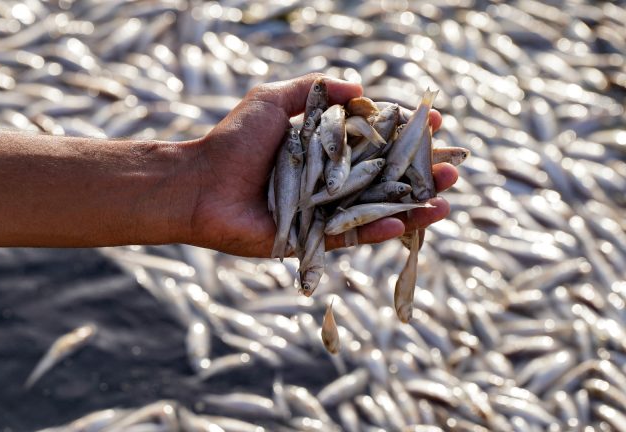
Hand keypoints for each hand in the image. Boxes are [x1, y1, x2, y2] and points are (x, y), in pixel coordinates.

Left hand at [184, 73, 457, 256]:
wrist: (200, 184)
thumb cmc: (232, 141)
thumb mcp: (273, 102)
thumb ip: (315, 90)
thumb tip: (360, 88)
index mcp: (324, 150)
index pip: (375, 142)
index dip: (405, 136)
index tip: (436, 125)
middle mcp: (328, 182)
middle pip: (385, 179)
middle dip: (421, 174)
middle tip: (453, 168)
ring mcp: (323, 213)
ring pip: (376, 210)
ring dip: (414, 206)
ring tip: (446, 197)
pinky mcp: (311, 240)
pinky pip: (351, 238)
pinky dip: (378, 231)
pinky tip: (406, 222)